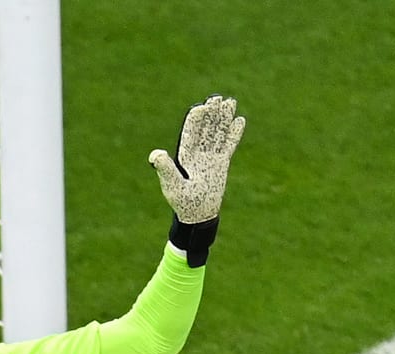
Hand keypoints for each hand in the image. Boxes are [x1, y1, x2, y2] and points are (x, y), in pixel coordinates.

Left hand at [150, 95, 244, 225]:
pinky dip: (234, 134)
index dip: (196, 119)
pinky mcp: (221, 163)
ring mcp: (210, 157)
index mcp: (184, 155)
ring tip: (230, 102)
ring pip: (218, 133)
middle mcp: (197, 153)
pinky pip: (228, 145)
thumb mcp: (172, 186)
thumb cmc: (182, 203)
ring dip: (223, 119)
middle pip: (206, 128)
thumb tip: (155, 154)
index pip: (191, 132)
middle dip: (211, 114)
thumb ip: (165, 169)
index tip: (202, 107)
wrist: (198, 215)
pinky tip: (239, 121)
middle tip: (217, 97)